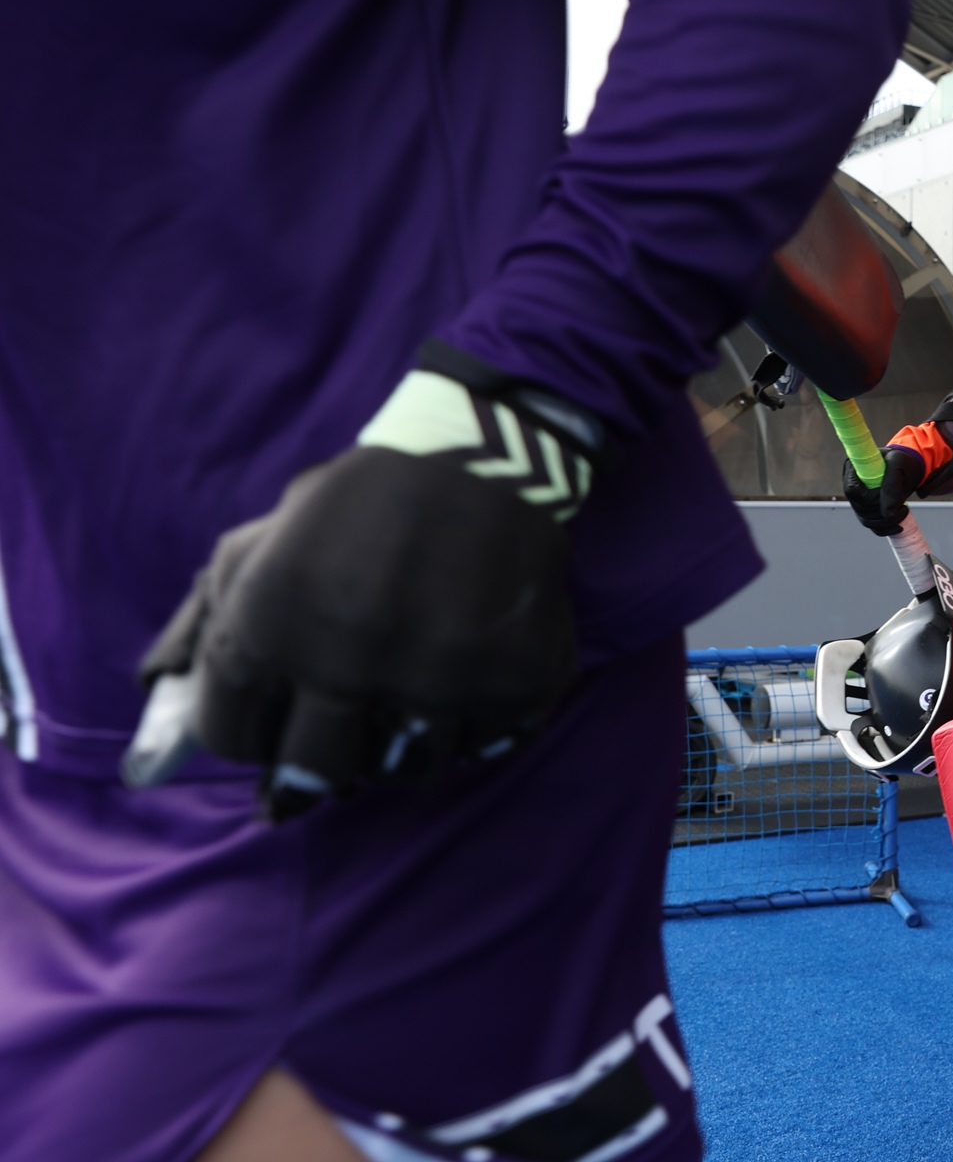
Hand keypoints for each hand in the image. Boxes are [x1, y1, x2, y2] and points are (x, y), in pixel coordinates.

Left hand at [126, 352, 600, 819]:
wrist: (483, 461)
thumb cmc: (356, 508)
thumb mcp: (257, 545)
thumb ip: (199, 623)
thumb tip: (155, 693)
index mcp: (273, 623)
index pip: (234, 739)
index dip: (253, 734)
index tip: (280, 717)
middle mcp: (352, 659)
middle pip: (313, 774)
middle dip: (321, 757)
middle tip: (346, 724)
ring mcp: (439, 677)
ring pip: (404, 772)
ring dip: (401, 746)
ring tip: (410, 697)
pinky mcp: (513, 681)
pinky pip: (482, 747)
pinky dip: (473, 726)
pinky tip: (467, 679)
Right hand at [842, 444, 924, 536]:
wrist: (911, 467)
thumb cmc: (903, 461)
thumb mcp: (900, 466)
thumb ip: (892, 486)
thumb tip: (887, 513)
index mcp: (853, 468)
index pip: (852, 491)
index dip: (870, 498)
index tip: (889, 493)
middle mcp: (853, 484)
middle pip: (860, 509)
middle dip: (883, 512)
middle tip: (903, 506)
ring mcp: (860, 499)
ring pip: (866, 520)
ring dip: (886, 522)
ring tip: (903, 511)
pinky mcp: (869, 509)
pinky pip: (872, 526)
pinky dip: (885, 529)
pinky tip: (899, 526)